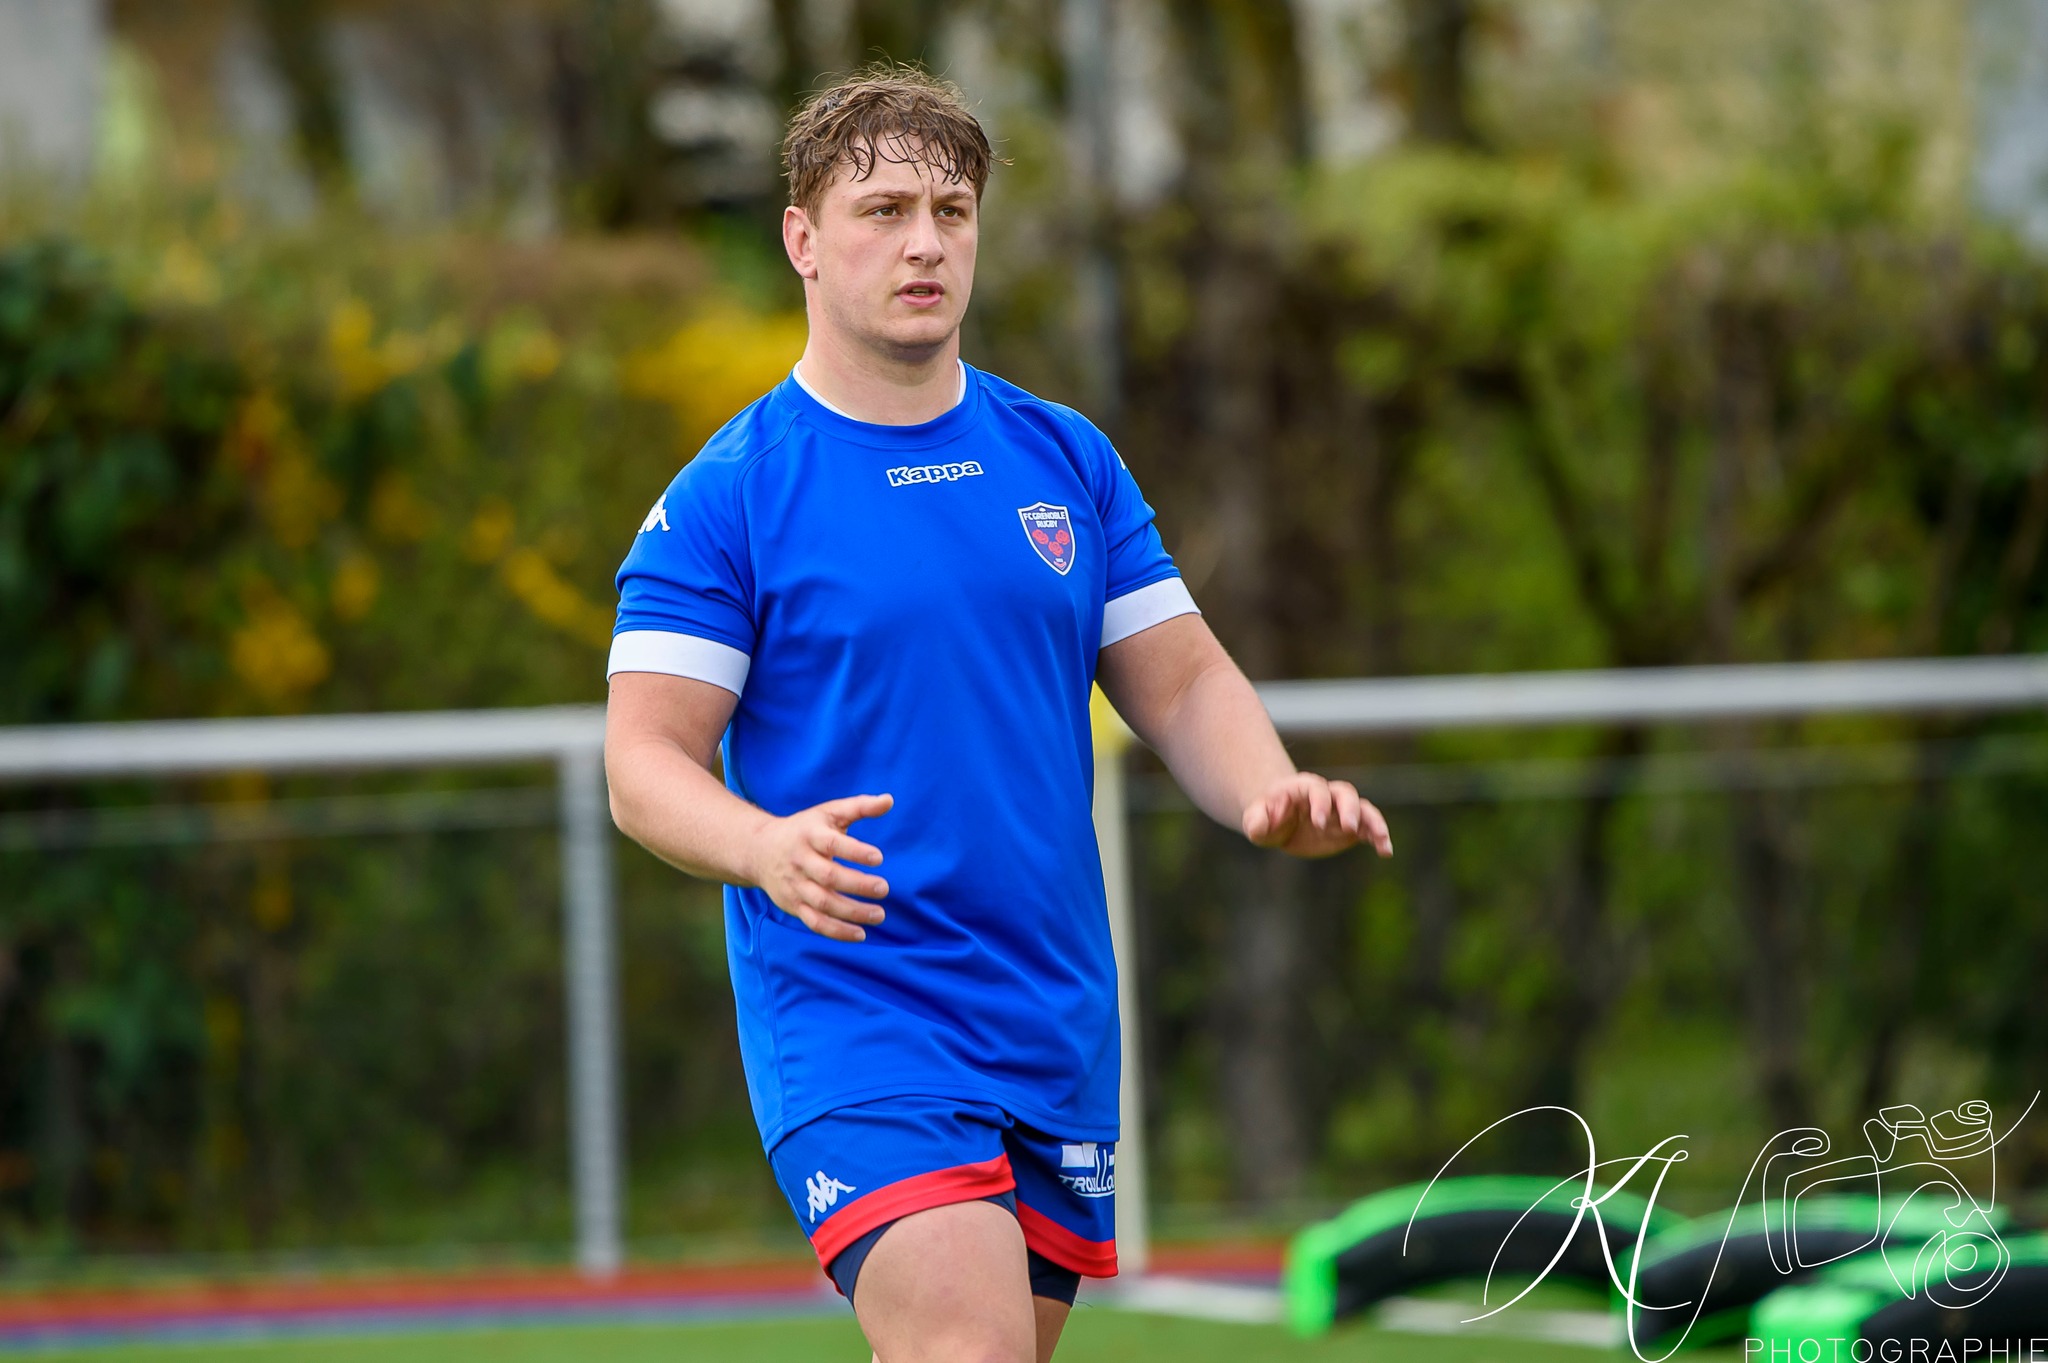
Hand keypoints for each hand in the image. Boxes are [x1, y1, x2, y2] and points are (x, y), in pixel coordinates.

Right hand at [747, 793, 893, 940]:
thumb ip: (859, 807)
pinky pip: (815, 923)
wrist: (759, 850)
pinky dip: (837, 931)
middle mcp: (800, 862)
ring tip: (879, 915)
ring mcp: (795, 886)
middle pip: (828, 877)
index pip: (832, 844)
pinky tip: (861, 934)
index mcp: (809, 836)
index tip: (879, 858)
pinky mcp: (793, 905)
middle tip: (883, 888)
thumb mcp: (828, 812)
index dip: (855, 852)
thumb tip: (890, 800)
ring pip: (823, 903)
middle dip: (857, 884)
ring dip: (852, 912)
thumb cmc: (805, 829)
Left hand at [1242, 773, 1390, 858]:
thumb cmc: (1266, 817)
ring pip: (1363, 809)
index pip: (1316, 789)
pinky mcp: (1350, 827)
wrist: (1280, 822)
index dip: (1319, 803)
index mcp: (1303, 788)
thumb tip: (1261, 825)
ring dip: (1374, 822)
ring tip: (1382, 841)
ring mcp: (1340, 810)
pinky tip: (1386, 852)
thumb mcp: (1255, 820)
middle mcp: (1326, 795)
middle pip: (1345, 793)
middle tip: (1349, 827)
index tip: (1318, 823)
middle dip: (1349, 808)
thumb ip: (1256, 821)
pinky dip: (1379, 837)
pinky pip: (1369, 828)